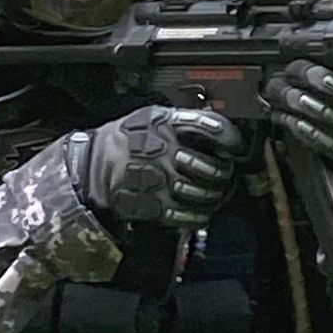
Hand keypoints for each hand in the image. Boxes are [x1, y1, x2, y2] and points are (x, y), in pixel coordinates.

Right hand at [64, 106, 242, 228]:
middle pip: (211, 166)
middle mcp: (163, 150)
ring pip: (203, 192)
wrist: (94, 165)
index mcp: (165, 123)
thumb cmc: (127, 139)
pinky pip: (187, 214)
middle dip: (224, 173)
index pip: (209, 126)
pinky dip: (200, 215)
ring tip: (216, 193)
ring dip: (215, 196)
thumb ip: (182, 119)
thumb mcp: (151, 117)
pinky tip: (202, 211)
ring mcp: (159, 179)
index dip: (231, 137)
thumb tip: (216, 120)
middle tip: (226, 173)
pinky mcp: (153, 204)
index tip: (238, 146)